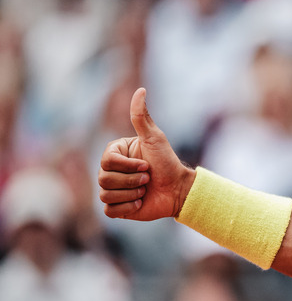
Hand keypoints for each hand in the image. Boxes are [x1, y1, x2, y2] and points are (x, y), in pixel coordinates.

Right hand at [98, 87, 195, 220]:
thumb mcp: (154, 138)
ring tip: (145, 190)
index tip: (147, 165)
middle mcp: (109, 171)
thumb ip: (142, 116)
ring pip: (106, 194)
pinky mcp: (117, 208)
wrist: (179, 190)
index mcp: (114, 154)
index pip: (106, 161)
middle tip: (148, 179)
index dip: (128, 166)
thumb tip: (140, 90)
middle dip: (132, 180)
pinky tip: (140, 203)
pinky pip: (109, 210)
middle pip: (103, 178)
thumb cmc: (167, 162)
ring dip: (132, 193)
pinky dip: (127, 207)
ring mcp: (112, 190)